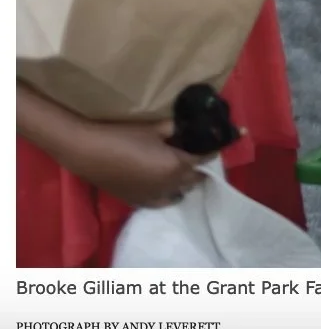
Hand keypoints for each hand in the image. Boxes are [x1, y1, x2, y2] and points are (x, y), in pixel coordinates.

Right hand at [70, 118, 213, 208]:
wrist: (92, 154)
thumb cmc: (124, 136)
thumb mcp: (153, 128)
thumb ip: (173, 128)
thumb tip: (184, 126)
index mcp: (176, 166)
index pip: (203, 159)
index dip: (213, 150)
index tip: (221, 141)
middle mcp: (169, 186)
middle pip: (195, 179)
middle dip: (201, 168)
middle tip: (201, 153)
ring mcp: (154, 197)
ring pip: (180, 192)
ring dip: (186, 181)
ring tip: (184, 167)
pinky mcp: (139, 202)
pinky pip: (163, 201)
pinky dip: (170, 193)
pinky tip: (167, 184)